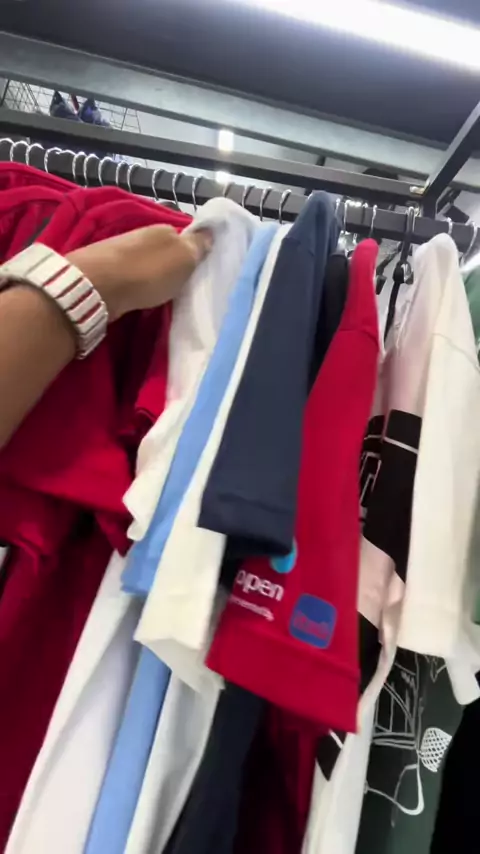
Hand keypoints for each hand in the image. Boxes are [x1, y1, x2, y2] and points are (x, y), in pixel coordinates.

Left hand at [66, 225, 211, 320]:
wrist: (98, 284)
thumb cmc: (148, 272)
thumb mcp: (183, 259)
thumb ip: (198, 245)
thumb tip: (211, 231)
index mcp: (163, 228)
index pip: (184, 237)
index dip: (191, 252)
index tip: (196, 270)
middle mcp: (141, 233)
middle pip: (163, 248)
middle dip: (170, 263)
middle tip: (179, 284)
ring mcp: (121, 249)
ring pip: (145, 260)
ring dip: (151, 272)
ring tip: (159, 291)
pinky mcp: (106, 267)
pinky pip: (129, 272)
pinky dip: (136, 280)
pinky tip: (138, 291)